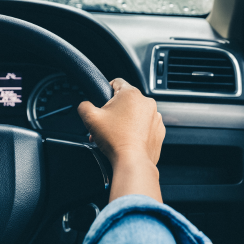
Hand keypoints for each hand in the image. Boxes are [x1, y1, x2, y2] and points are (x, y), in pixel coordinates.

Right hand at [78, 78, 165, 202]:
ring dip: (126, 121)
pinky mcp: (159, 130)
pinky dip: (138, 131)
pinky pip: (146, 126)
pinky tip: (128, 140)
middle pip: (126, 101)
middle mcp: (147, 102)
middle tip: (106, 124)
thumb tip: (85, 104)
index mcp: (131, 94)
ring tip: (116, 134)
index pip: (117, 82)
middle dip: (115, 111)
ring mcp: (155, 116)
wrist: (133, 161)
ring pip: (137, 114)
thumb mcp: (90, 118)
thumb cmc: (115, 139)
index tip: (103, 102)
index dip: (107, 90)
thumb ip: (84, 105)